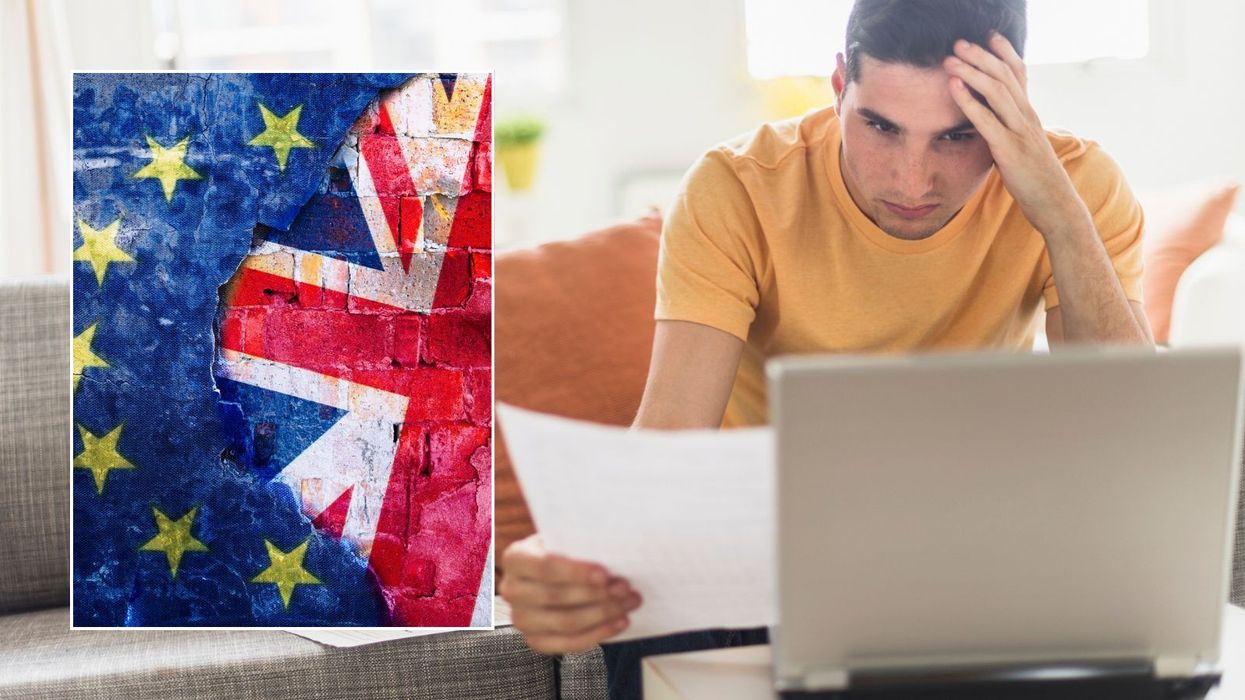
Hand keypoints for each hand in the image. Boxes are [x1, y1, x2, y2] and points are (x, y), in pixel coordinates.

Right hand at [500, 534, 642, 654]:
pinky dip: (598, 634)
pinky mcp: (535, 641)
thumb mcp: (565, 539)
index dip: (574, 572)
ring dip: (602, 613)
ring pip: (565, 622)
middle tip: (625, 587)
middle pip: (555, 597)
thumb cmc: (563, 551)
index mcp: (515, 558)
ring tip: (629, 602)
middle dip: (595, 594)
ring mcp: (521, 619)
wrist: (552, 573)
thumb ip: (579, 543)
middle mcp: (511, 590)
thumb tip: (611, 550)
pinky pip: (569, 644)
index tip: (604, 574)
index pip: (543, 566)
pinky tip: (620, 622)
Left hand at [944, 33, 1088, 237]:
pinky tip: (954, 87)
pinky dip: (968, 100)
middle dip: (981, 57)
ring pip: (996, 91)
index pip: (1020, 74)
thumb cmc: (1036, 178)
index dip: (1005, 53)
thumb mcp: (1025, 145)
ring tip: (951, 59)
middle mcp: (1027, 117)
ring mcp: (1020, 132)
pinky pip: (986, 120)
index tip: (989, 36)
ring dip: (972, 72)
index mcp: (1030, 114)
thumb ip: (1011, 128)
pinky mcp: (1009, 150)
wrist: (1055, 204)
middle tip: (959, 42)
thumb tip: (993, 119)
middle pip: (1005, 76)